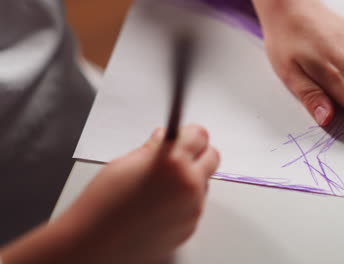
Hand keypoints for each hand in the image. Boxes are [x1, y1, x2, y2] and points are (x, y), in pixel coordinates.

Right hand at [1, 125, 219, 263]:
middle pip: (212, 156)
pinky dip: (184, 202)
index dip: (190, 133)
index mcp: (172, 163)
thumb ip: (152, 148)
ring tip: (161, 187)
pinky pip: (196, 206)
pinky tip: (159, 206)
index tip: (183, 135)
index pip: (200, 135)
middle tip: (177, 157)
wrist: (93, 245)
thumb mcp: (124, 164)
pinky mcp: (190, 227)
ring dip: (191, 179)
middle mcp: (188, 185)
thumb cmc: (102, 205)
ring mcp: (192, 209)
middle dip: (197, 153)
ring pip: (204, 183)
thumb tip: (164, 138)